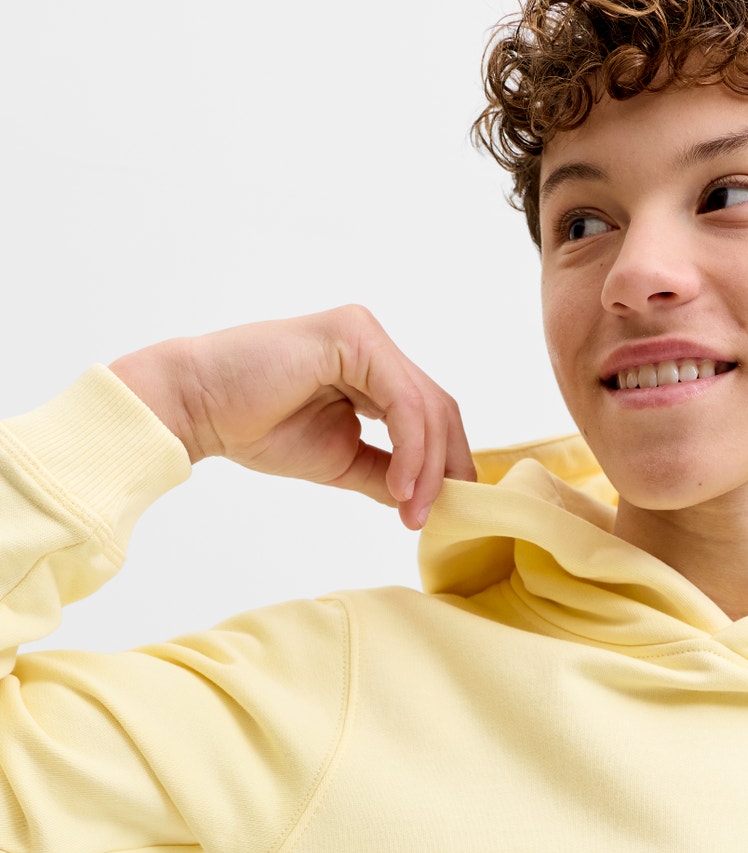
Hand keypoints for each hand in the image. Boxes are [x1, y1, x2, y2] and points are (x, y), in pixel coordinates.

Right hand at [109, 304, 475, 529]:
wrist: (200, 409)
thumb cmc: (257, 427)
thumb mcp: (342, 461)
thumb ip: (387, 472)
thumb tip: (428, 498)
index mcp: (373, 369)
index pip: (429, 415)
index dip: (442, 465)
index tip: (434, 514)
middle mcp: (374, 346)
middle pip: (436, 408)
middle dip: (441, 469)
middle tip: (428, 517)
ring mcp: (365, 335)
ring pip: (425, 405)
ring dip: (426, 465)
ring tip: (411, 508)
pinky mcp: (352, 336)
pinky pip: (402, 399)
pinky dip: (410, 447)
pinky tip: (400, 484)